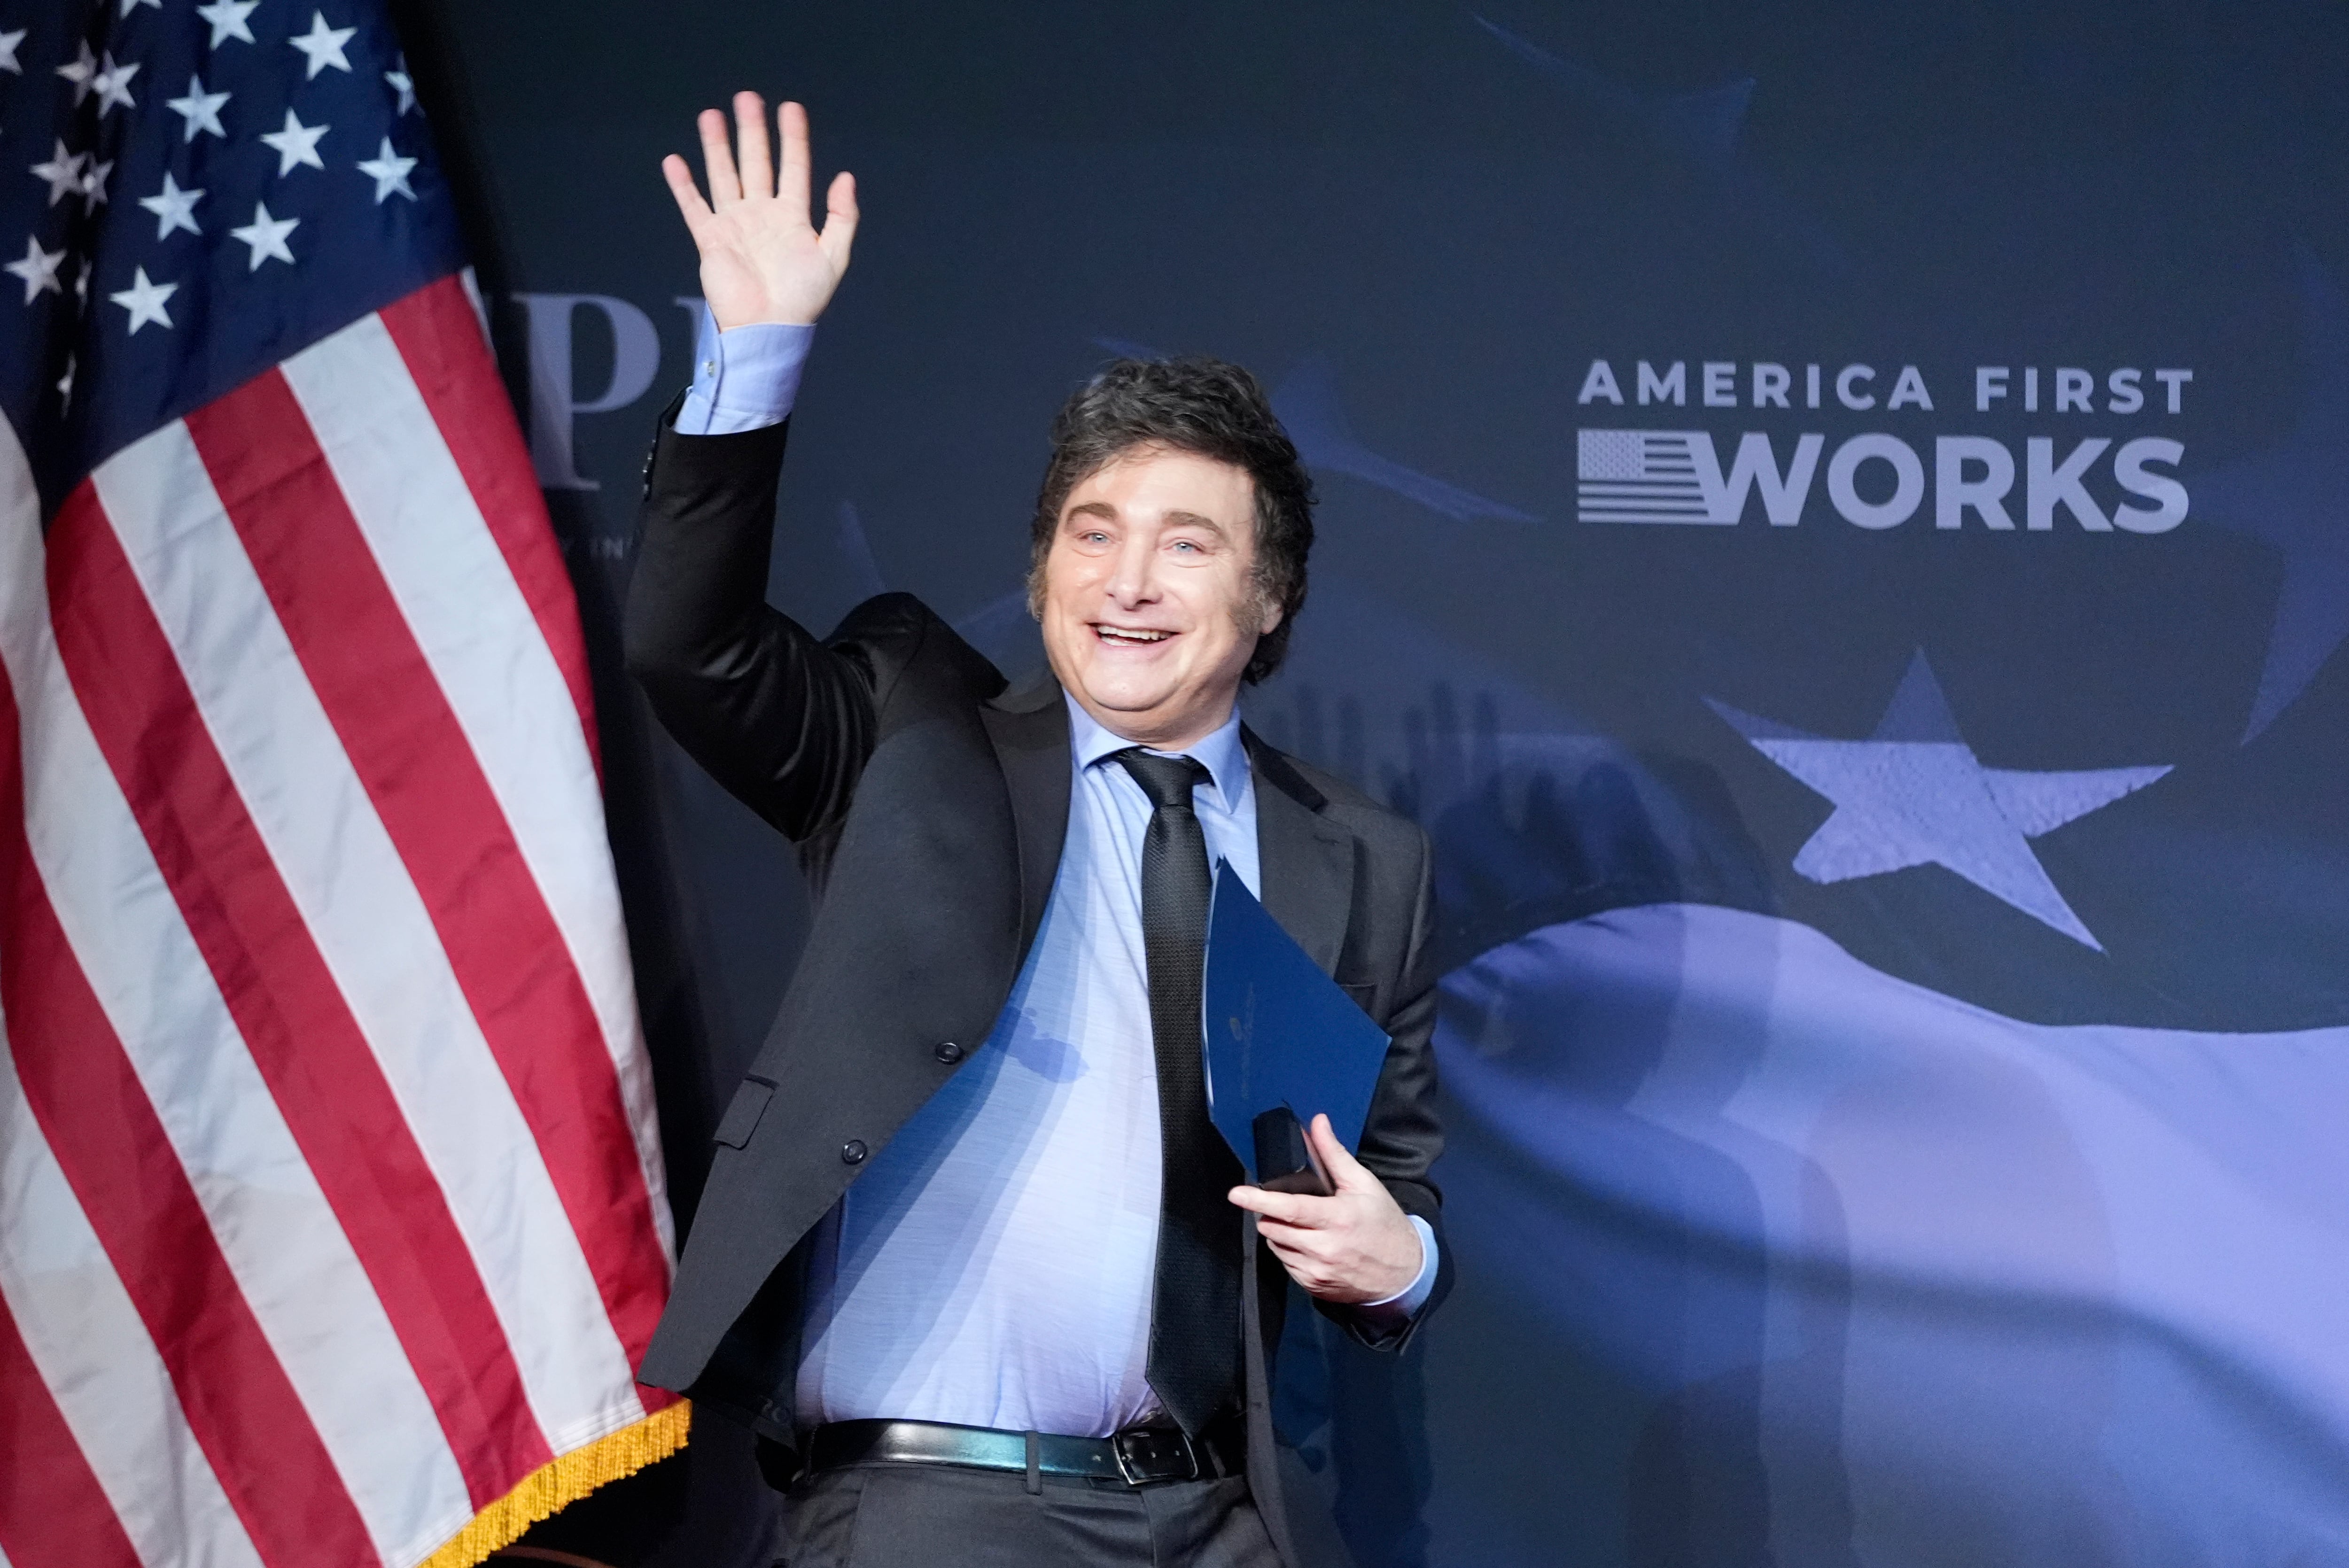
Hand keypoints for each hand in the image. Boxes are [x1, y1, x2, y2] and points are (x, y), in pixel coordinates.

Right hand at [661, 92, 857, 330]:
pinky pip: (694, 206)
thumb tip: (846, 176)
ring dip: (717, 146)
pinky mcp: (710, 239)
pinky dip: (684, 185)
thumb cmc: (803, 300)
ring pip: (724, 176)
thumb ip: (842, 217)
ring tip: (711, 115)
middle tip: (747, 98)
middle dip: (752, 131)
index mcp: (793, 216)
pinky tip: (675, 161)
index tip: (790, 108)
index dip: (793, 138)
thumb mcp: (834, 257)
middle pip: (756, 163)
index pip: (793, 167)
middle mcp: (762, 214)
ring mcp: (735, 224)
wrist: (769, 329)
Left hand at [1227, 1114, 1423, 1303]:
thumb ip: (1334, 1154)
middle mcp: (1325, 1248)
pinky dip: (1290, 1252)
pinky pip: (1286, 1266)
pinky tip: (1309, 1244)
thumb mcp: (1363, 1184)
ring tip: (1302, 1225)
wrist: (1403, 1272)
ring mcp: (1318, 1271)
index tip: (1236, 1194)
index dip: (1260, 1200)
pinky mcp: (1314, 1287)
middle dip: (1271, 1213)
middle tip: (1288, 1205)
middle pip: (1274, 1228)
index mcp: (1337, 1218)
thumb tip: (1317, 1122)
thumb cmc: (1383, 1222)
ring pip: (1276, 1246)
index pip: (1290, 1209)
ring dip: (1279, 1232)